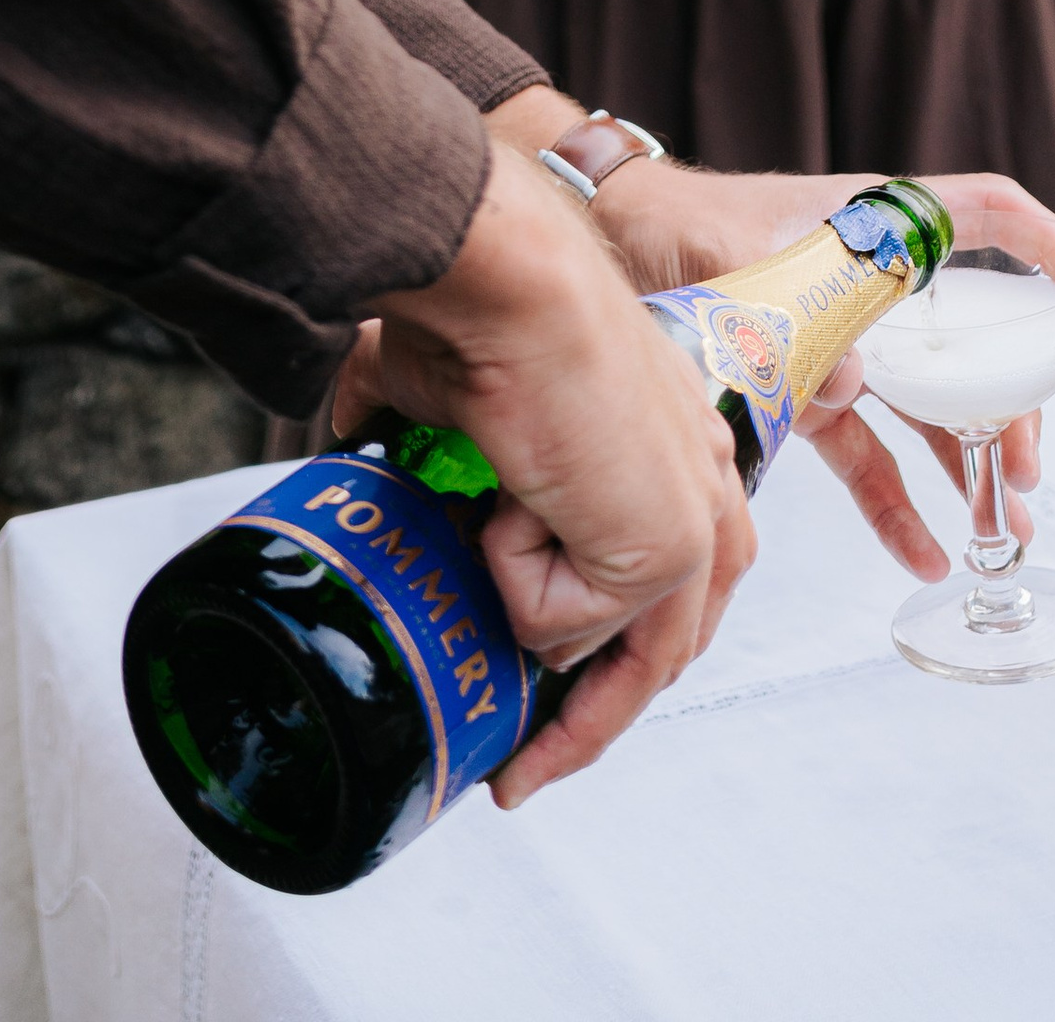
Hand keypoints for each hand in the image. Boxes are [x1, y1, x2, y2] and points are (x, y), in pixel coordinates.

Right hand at [355, 140, 754, 809]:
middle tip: (522, 766)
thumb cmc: (487, 304)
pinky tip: (505, 500)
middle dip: (593, 716)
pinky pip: (563, 619)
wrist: (511, 287)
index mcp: (674, 439)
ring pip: (620, 652)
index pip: (670, 581)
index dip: (611, 648)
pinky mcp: (667, 549)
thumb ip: (414, 410)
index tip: (546, 693)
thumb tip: (349, 418)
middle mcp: (705, 479)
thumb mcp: (456, 381)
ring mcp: (695, 517)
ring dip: (539, 656)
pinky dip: (512, 574)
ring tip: (495, 681)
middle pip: (667, 643)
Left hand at [584, 156, 1054, 577]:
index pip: (980, 213)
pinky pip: (867, 452)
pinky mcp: (808, 389)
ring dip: (970, 467)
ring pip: (929, 407)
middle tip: (1026, 473)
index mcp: (872, 226)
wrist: (611, 245)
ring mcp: (844, 340)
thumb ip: (790, 318)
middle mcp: (872, 283)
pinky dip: (896, 503)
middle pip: (970, 339)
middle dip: (1011, 408)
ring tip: (1004, 528)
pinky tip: (923, 551)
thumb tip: (852, 384)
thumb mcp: (734, 256)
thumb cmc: (674, 222)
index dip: (1038, 238)